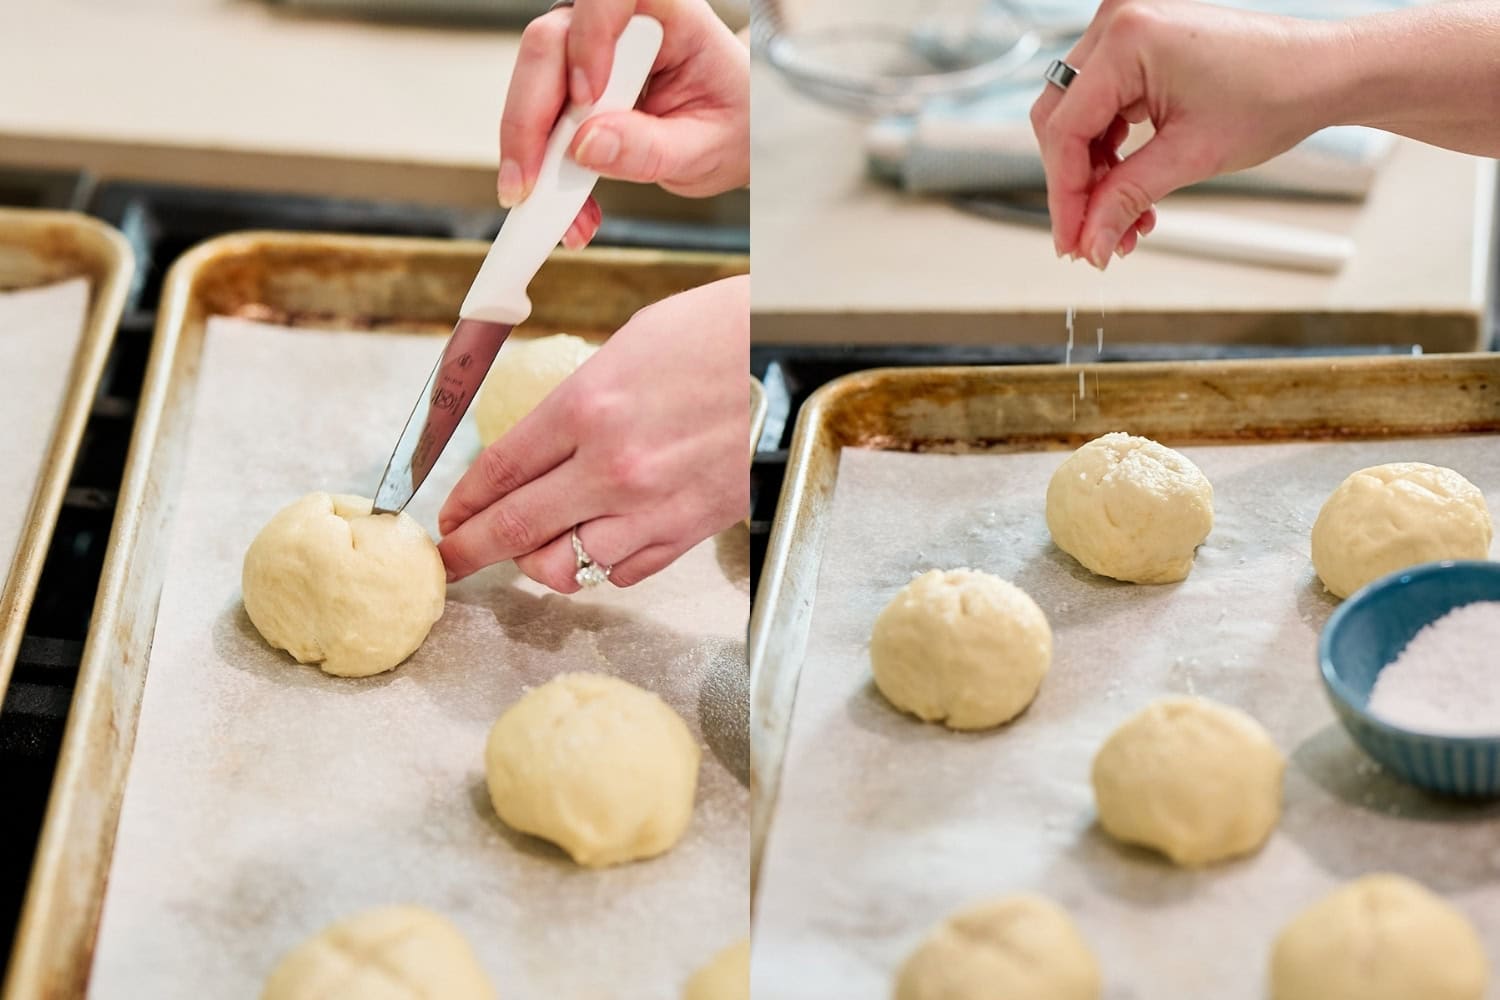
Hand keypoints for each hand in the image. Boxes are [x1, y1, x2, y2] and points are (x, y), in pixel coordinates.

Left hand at [437, 275, 749, 591]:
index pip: (499, 471)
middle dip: (469, 551)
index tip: (446, 520)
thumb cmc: (712, 335)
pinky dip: (599, 564)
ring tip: (535, 546)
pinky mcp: (690, 529)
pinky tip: (597, 538)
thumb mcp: (623, 349)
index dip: (462, 502)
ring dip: (538, 561)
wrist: (787, 354)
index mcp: (588, 407)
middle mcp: (614, 466)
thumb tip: (532, 452)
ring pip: (566, 566)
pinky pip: (622, 572)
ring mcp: (653, 506)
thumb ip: (572, 406)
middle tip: (449, 561)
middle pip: (515, 529)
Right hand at [499, 0, 749, 248]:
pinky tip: (570, 211)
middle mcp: (618, 21)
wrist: (732, 133)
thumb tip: (587, 145)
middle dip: (531, 120)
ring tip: (559, 215)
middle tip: (529, 185)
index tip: (587, 96)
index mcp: (668, 13)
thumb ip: (651, 148)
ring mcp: (586, 47)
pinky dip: (545, 169)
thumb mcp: (705, 148)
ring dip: (534, 155)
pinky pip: (537, 118)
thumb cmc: (730, 122)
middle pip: (549, 45)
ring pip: (530, 83)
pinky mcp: (568, 82)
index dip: (589, 37)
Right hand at [1030, 0, 1335, 267]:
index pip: (1066, 129)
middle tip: (1088, 236)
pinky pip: (1102, 107)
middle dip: (1075, 186)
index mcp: (1128, 38)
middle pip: (1061, 120)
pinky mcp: (1139, 49)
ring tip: (1120, 219)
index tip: (1071, 239)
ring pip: (1078, 118)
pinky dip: (1112, 153)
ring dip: (1095, 176)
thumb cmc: (1278, 90)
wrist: (1323, 72)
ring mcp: (1127, 32)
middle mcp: (1119, 23)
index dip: (1064, 193)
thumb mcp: (1191, 157)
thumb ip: (1125, 200)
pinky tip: (1129, 188)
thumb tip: (1090, 242)